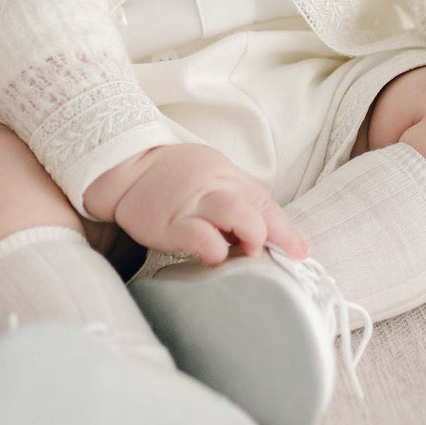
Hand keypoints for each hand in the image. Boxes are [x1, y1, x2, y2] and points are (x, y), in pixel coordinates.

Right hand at [93, 143, 309, 267]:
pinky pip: (201, 236)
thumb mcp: (210, 175)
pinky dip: (216, 250)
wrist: (125, 167)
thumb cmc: (171, 176)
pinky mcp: (170, 224)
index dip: (286, 229)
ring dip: (251, 237)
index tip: (300, 252)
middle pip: (257, 207)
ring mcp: (192, 204)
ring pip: (237, 214)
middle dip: (273, 235)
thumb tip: (264, 232)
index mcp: (226, 175)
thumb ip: (235, 198)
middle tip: (267, 256)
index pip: (264, 201)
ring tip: (246, 255)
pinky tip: (215, 257)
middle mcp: (214, 187)